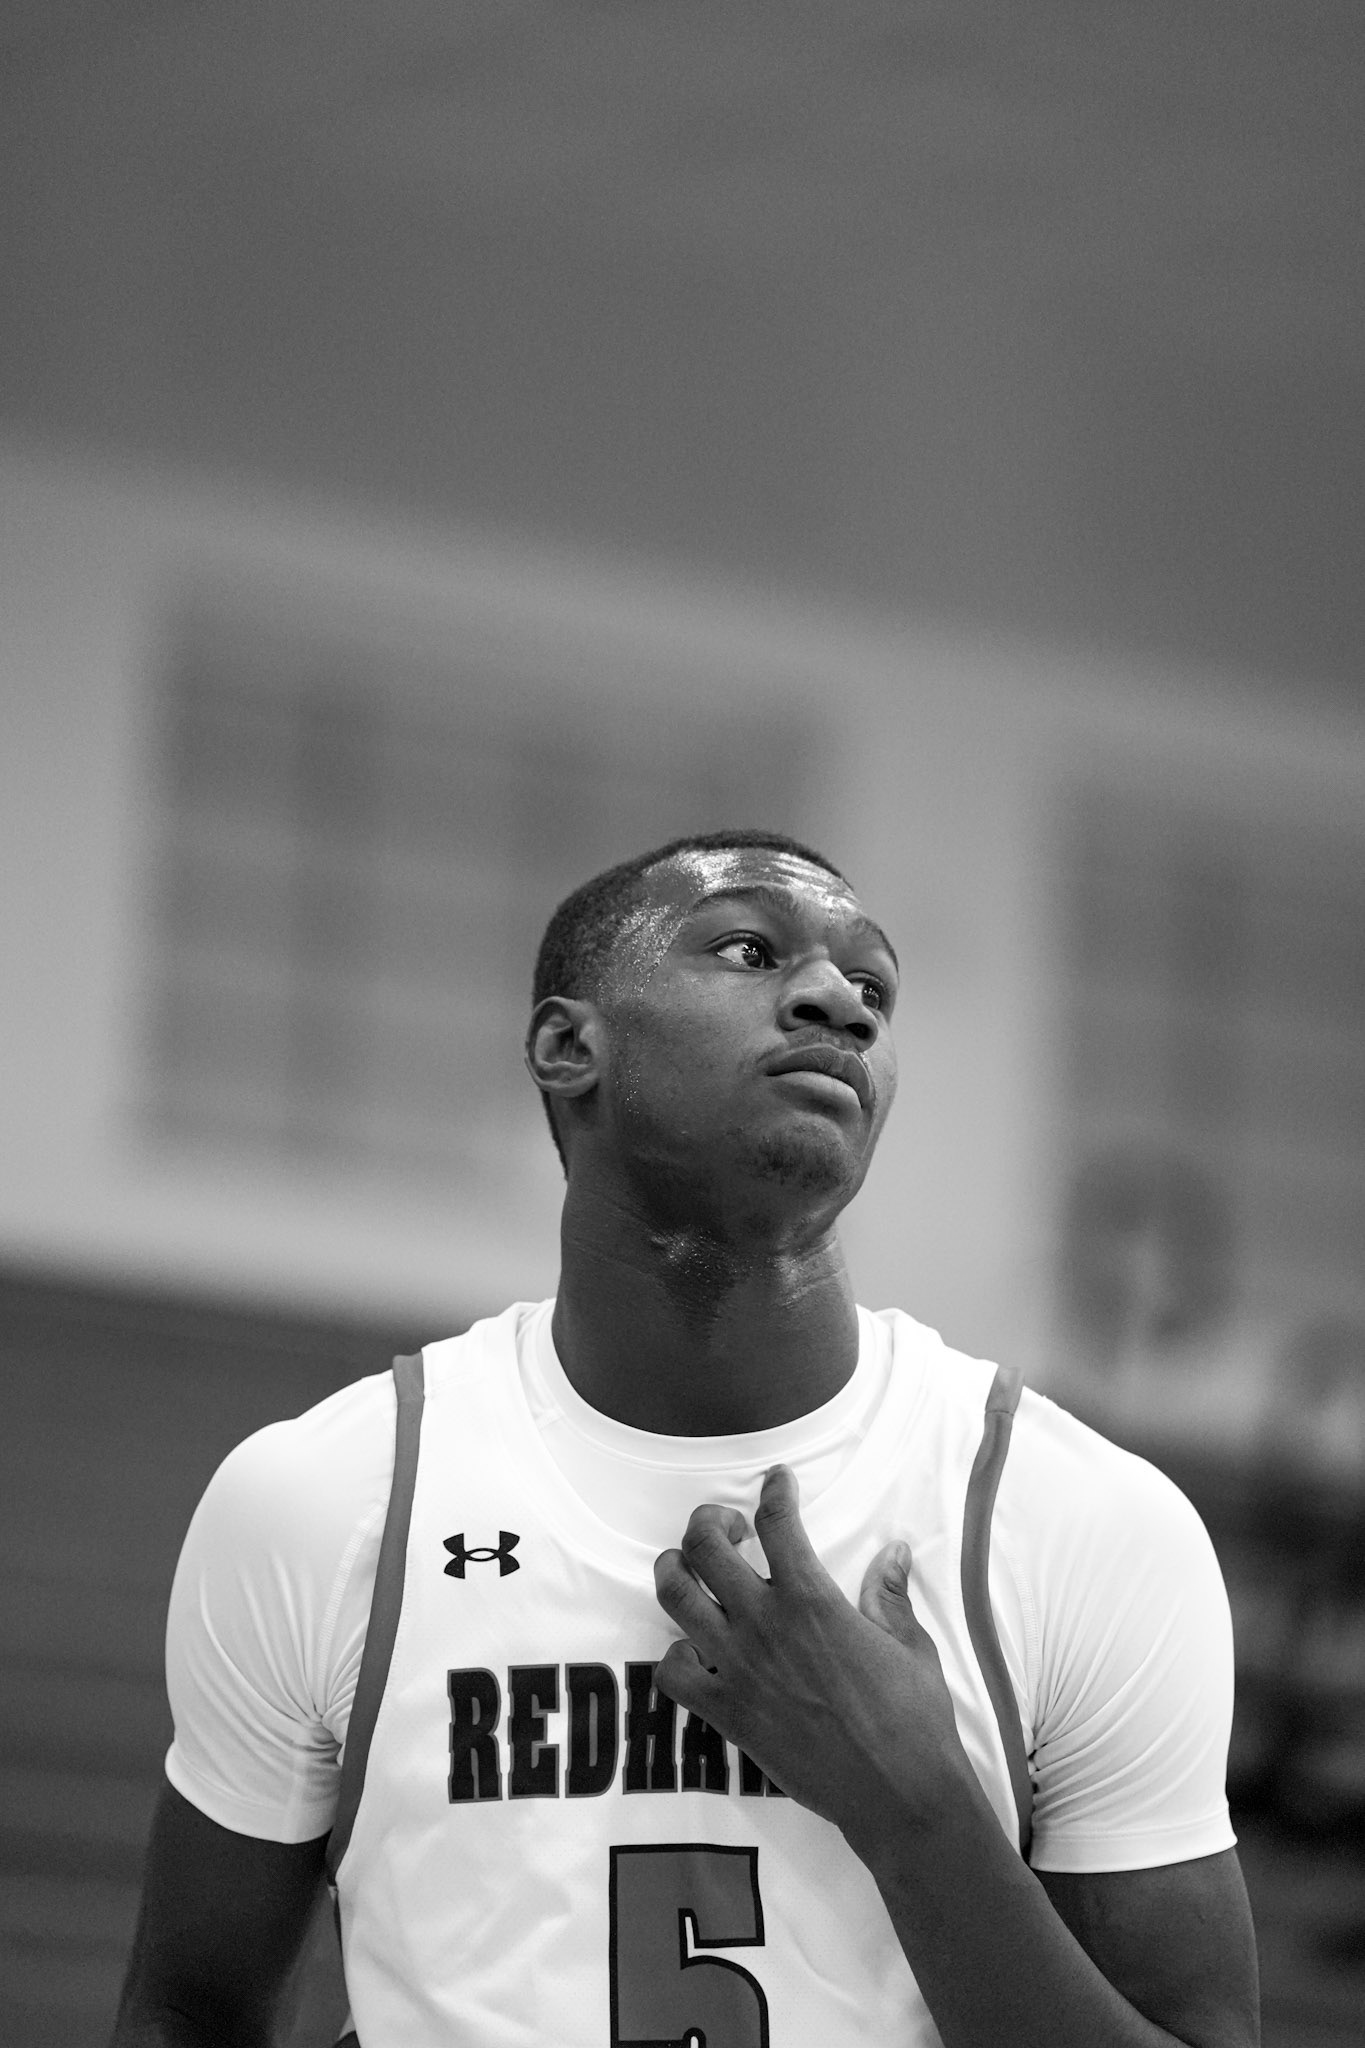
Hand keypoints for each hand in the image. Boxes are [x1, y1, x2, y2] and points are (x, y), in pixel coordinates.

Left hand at [653, 1465, 976, 1857]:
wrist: (897, 1794)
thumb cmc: (913, 1718)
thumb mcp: (910, 1645)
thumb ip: (890, 1595)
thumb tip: (894, 1554)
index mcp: (812, 1600)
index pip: (778, 1520)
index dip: (775, 1490)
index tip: (778, 1481)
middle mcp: (765, 1624)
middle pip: (704, 1545)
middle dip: (710, 1521)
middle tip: (732, 1528)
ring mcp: (738, 1668)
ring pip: (674, 1595)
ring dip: (678, 1570)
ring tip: (698, 1571)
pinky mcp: (726, 1713)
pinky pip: (672, 1670)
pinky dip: (677, 1652)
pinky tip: (700, 1649)